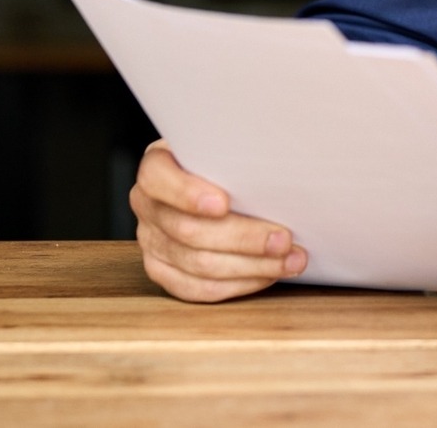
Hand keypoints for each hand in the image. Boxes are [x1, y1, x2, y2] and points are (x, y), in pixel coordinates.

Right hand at [130, 139, 308, 301]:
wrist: (216, 182)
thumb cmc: (227, 162)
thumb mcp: (227, 148)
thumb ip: (238, 157)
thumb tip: (279, 169)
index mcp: (156, 167)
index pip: (157, 179)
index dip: (187, 193)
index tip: (224, 203)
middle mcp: (147, 205)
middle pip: (188, 231)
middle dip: (243, 238)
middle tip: (284, 239)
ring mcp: (151, 241)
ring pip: (198, 265)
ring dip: (251, 266)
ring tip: (289, 260)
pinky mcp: (162, 270)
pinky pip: (198, 288)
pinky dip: (238, 284)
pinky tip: (267, 275)